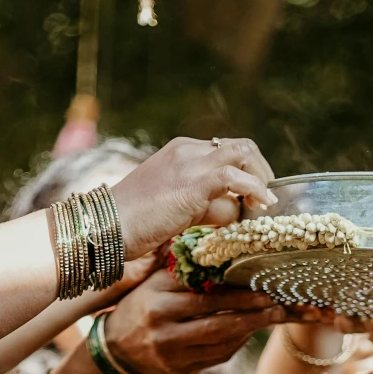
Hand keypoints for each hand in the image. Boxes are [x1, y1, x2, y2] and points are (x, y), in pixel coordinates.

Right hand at [103, 272, 286, 373]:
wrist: (117, 346)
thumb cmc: (140, 303)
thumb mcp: (154, 281)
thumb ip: (183, 271)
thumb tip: (223, 258)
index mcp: (157, 301)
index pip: (204, 297)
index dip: (236, 294)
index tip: (262, 287)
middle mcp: (163, 329)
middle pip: (216, 323)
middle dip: (251, 315)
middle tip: (276, 306)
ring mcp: (172, 353)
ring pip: (220, 343)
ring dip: (249, 330)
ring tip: (271, 317)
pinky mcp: (180, 370)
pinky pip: (216, 357)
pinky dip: (236, 344)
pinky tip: (249, 331)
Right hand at [111, 136, 276, 256]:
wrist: (107, 226)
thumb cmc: (134, 224)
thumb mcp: (174, 208)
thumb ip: (201, 204)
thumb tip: (230, 213)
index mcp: (180, 152)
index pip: (225, 152)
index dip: (246, 172)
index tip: (253, 196)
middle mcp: (187, 150)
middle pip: (240, 147)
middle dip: (260, 170)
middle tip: (266, 198)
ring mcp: (190, 163)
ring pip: (243, 153)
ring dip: (261, 178)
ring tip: (266, 204)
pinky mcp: (193, 182)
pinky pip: (236, 177)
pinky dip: (256, 189)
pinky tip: (262, 206)